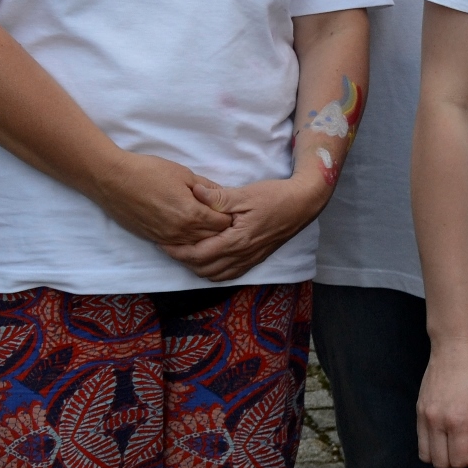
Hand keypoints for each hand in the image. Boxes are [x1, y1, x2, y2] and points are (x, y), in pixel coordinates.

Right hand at [92, 152, 233, 249]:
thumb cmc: (148, 171)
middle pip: (212, 238)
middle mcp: (180, 231)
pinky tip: (190, 229)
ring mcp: (166, 238)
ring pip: (195, 245)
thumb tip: (223, 195)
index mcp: (191, 214)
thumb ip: (207, 188)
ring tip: (210, 224)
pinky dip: (188, 240)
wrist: (112, 180)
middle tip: (226, 217)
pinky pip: (178, 246)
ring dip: (205, 237)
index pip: (223, 223)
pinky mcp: (153, 239)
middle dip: (221, 229)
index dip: (231, 216)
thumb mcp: (184, 174)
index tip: (234, 208)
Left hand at [156, 173, 325, 282]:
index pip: (198, 254)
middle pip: (203, 269)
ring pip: (215, 275)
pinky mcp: (256, 259)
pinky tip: (210, 260)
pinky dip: (214, 271)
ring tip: (187, 252)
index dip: (178, 251)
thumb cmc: (275, 196)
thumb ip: (218, 197)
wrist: (303, 204)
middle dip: (184, 260)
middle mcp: (242, 255)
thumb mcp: (245, 193)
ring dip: (198, 267)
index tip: (164, 242)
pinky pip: (229, 274)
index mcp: (236, 240)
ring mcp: (250, 260)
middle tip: (170, 246)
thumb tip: (194, 192)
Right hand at [418, 338, 467, 467]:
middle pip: (441, 463)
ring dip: (442, 456)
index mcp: (457, 420)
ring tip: (456, 443)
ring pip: (426, 456)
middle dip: (457, 462)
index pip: (459, 460)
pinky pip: (420, 441)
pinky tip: (445, 434)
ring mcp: (424, 417)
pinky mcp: (418, 411)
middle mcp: (436, 422)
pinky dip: (432, 446)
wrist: (453, 348)